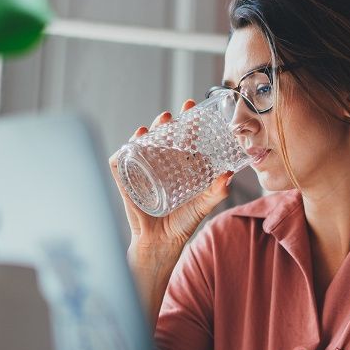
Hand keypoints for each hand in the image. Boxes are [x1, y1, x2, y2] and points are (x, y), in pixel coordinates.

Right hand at [109, 99, 233, 253]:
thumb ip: (217, 192)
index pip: (183, 136)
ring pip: (141, 145)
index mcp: (179, 164)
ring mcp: (142, 171)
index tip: (193, 106)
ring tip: (154, 126)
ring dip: (146, 133)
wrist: (161, 243)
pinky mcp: (127, 182)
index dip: (187, 121)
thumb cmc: (182, 222)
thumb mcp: (203, 205)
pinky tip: (130, 146)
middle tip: (174, 114)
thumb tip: (229, 176)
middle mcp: (160, 163)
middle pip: (162, 136)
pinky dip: (123, 152)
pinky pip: (121, 163)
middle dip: (166, 122)